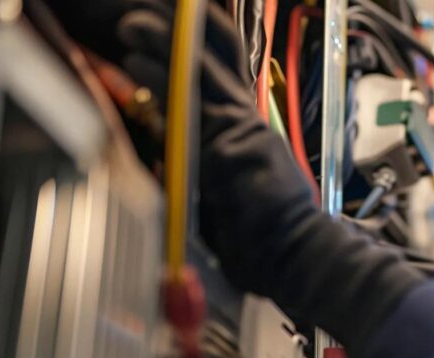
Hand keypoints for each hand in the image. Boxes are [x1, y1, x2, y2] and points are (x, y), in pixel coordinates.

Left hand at [116, 0, 425, 357]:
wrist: (299, 257)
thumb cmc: (270, 243)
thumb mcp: (232, 196)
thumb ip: (208, 170)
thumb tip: (175, 159)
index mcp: (248, 136)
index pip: (223, 78)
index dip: (204, 47)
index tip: (182, 24)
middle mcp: (247, 127)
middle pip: (215, 63)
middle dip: (181, 35)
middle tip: (146, 17)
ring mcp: (241, 133)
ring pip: (199, 76)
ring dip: (164, 47)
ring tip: (134, 27)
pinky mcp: (230, 146)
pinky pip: (193, 105)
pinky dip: (165, 79)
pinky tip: (141, 61)